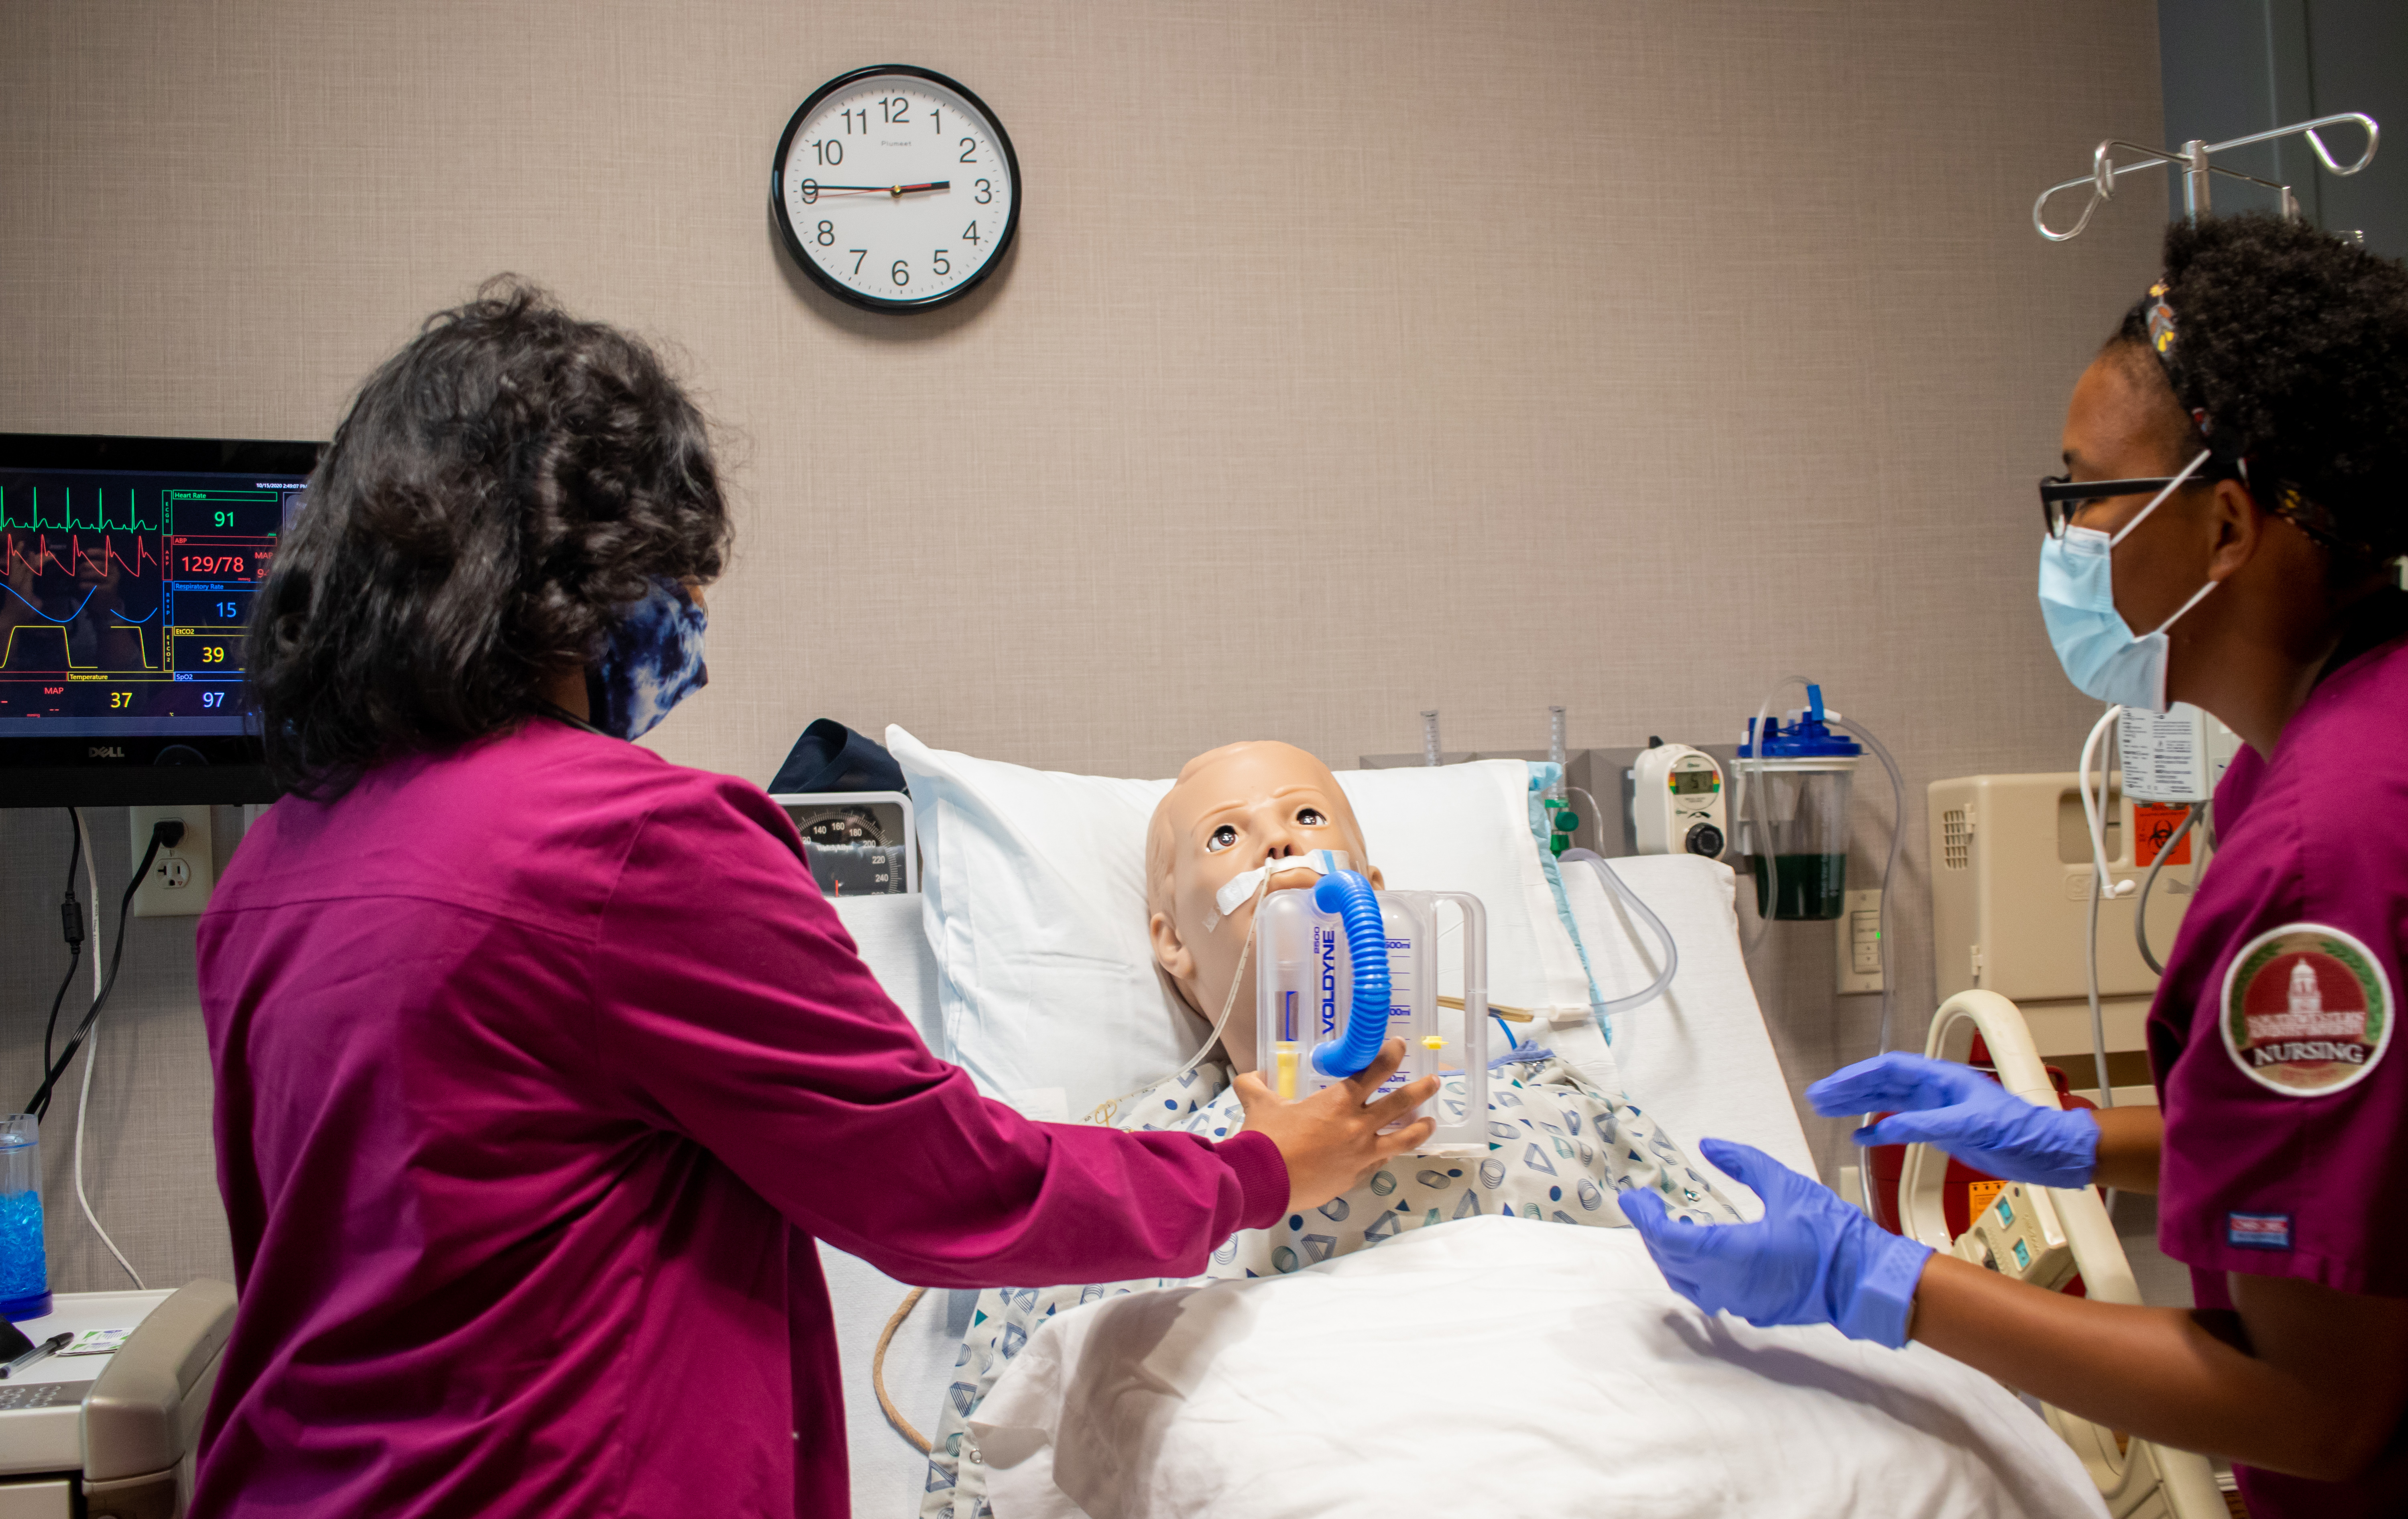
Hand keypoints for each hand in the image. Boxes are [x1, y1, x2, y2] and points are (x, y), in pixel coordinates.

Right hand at [1233, 1038, 1438, 1212]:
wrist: (1263, 1182)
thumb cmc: (1264, 1140)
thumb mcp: (1258, 1104)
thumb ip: (1255, 1085)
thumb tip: (1251, 1075)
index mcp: (1337, 1102)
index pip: (1373, 1071)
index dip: (1390, 1055)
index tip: (1400, 1045)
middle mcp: (1356, 1125)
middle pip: (1399, 1103)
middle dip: (1420, 1089)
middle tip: (1434, 1081)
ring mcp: (1361, 1153)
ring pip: (1403, 1139)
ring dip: (1420, 1128)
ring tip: (1430, 1122)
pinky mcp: (1356, 1176)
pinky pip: (1379, 1162)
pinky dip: (1386, 1154)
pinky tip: (1389, 1151)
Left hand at [1622, 1138, 1930, 1346]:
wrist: (1869, 1281)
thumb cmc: (1834, 1234)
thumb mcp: (1787, 1184)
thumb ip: (1743, 1163)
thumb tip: (1708, 1146)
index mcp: (1736, 1254)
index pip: (1670, 1239)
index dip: (1646, 1218)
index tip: (1634, 1197)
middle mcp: (1732, 1285)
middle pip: (1671, 1262)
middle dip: (1652, 1233)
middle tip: (1646, 1205)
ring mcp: (1743, 1304)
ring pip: (1685, 1284)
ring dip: (1669, 1257)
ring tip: (1665, 1227)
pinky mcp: (1755, 1312)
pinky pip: (1709, 1296)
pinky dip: (1692, 1274)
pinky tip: (1696, 1254)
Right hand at [1806, 1052, 2098, 1188]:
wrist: (2045, 1152)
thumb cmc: (2019, 1129)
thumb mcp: (1970, 1124)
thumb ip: (1925, 1124)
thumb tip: (1885, 1128)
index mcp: (1941, 1078)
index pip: (1890, 1070)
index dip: (1858, 1076)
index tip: (1833, 1085)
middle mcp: (1935, 1091)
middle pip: (1882, 1084)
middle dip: (1848, 1088)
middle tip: (1818, 1096)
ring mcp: (1936, 1110)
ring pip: (1886, 1103)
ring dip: (1856, 1106)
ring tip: (1828, 1110)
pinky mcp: (1941, 1130)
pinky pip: (1899, 1126)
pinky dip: (1878, 1131)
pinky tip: (1860, 1137)